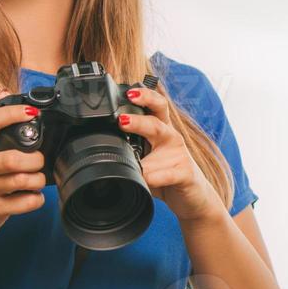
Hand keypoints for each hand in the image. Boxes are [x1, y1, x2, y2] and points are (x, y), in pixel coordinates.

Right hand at [0, 89, 48, 241]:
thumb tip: (4, 92)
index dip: (11, 114)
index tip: (31, 112)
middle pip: (12, 159)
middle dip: (35, 160)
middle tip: (38, 161)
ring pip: (22, 180)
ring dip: (38, 180)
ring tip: (36, 180)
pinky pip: (26, 202)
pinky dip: (36, 199)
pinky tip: (32, 195)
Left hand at [119, 86, 226, 222]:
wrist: (192, 199)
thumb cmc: (163, 176)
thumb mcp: (142, 162)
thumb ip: (125, 154)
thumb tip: (95, 154)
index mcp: (158, 129)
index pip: (151, 104)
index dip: (140, 95)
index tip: (125, 90)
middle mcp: (169, 135)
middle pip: (159, 109)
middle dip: (144, 101)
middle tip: (124, 106)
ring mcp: (179, 152)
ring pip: (163, 134)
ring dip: (143, 128)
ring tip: (125, 126)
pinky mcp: (186, 172)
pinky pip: (169, 172)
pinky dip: (155, 175)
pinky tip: (145, 177)